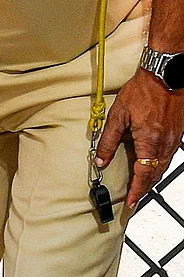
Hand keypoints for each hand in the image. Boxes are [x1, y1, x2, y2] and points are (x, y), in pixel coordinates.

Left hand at [95, 68, 183, 207]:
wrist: (166, 75)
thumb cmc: (143, 91)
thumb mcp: (118, 115)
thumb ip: (108, 140)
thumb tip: (100, 159)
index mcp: (150, 141)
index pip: (143, 174)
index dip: (136, 190)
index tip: (131, 201)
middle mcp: (165, 144)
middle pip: (155, 174)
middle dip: (144, 188)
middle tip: (134, 198)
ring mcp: (174, 139)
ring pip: (163, 166)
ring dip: (151, 177)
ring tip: (140, 185)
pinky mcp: (178, 133)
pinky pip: (168, 155)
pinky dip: (158, 164)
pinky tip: (150, 164)